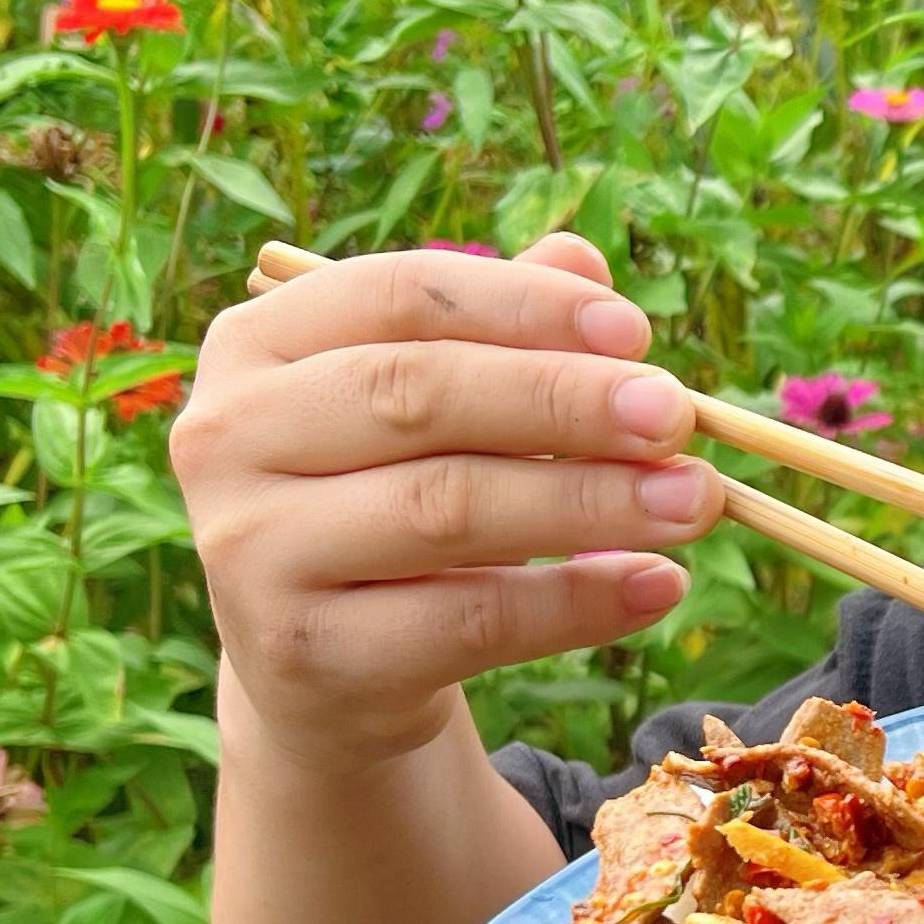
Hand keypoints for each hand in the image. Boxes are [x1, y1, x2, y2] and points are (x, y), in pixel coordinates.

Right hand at [174, 234, 718, 765]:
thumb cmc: (390, 496)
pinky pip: (468, 620)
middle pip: (418, 395)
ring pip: (445, 508)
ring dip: (590, 500)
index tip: (636, 332)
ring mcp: (251, 551)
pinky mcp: (304, 655)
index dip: (524, 306)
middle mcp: (228, 438)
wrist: (327, 667)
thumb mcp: (437, 406)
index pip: (398, 294)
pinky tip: (660, 583)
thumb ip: (502, 331)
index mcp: (257, 343)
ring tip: (695, 499)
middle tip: (678, 416)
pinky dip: (579, 601)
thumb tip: (584, 257)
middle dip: (565, 401)